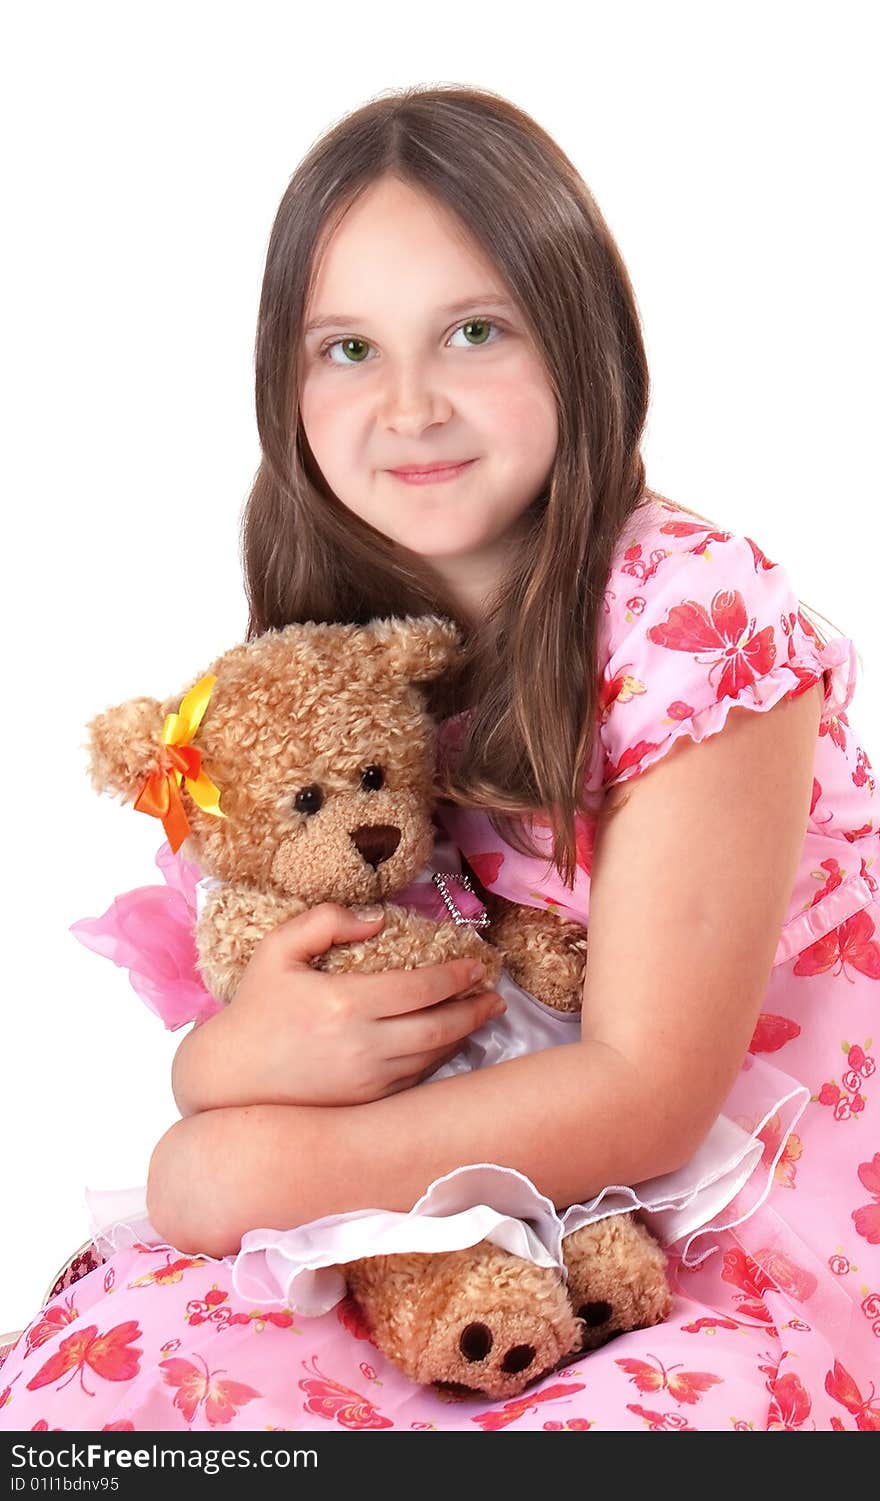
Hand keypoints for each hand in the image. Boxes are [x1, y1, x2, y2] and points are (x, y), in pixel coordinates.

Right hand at [172, 903, 505, 1112]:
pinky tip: (446, 1042)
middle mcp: (362, 1046)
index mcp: (345, 1004)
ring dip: (463, 1035)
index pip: (420, 989)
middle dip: (475, 1009)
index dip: (455, 976)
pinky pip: (414, 1079)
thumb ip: (324, 922)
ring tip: (482, 1015)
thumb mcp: (277, 950)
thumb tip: (377, 919)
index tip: (476, 964)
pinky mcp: (364, 1103)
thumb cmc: (255, 1008)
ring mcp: (366, 1081)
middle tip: (495, 995)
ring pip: (432, 1057)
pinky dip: (437, 1059)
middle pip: (439, 1028)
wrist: (229, 1077)